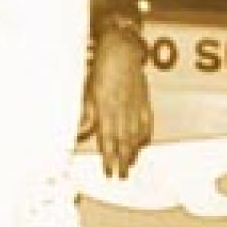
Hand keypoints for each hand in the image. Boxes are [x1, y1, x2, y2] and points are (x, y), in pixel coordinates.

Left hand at [87, 28, 150, 177]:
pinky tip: (142, 143)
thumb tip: (80, 133)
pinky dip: (144, 134)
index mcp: (106, 110)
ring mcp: (135, 106)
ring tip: (130, 164)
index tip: (108, 171)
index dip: (108, 157)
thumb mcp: (87, 91)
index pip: (107, 140)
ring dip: (132, 151)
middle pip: (123, 141)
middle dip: (121, 161)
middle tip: (121, 176)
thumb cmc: (100, 68)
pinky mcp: (143, 100)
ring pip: (135, 134)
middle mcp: (122, 111)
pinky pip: (146, 122)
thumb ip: (86, 114)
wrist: (121, 50)